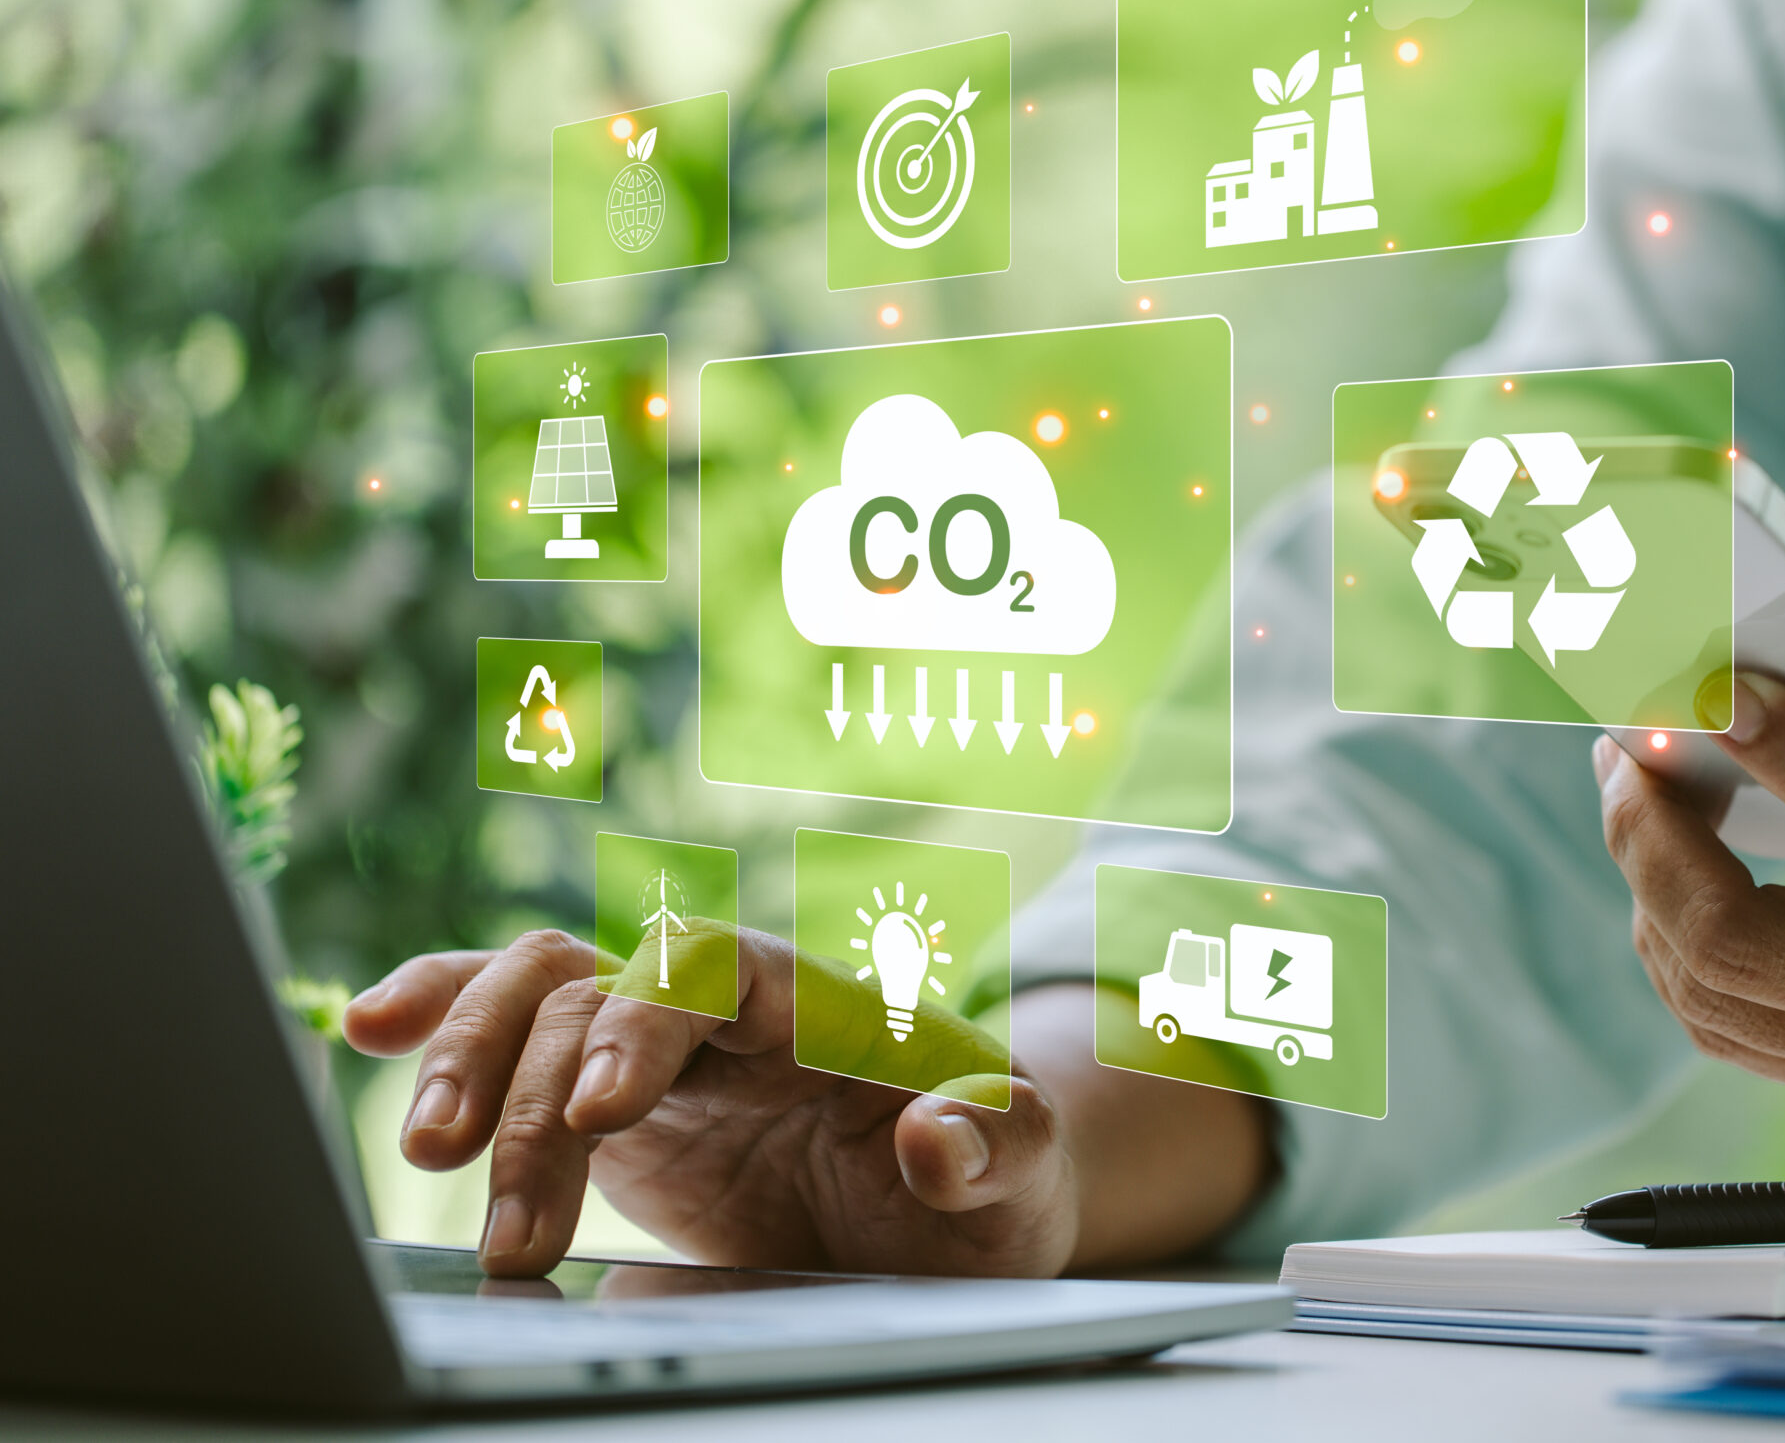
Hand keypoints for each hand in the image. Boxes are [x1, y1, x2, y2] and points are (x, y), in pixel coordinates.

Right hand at [344, 925, 1075, 1279]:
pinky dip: (445, 1019)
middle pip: (604, 982)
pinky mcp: (623, 1098)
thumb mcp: (1026, 1177)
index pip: (718, 972)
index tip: (601, 1111)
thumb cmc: (1002, 1179)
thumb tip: (939, 1138)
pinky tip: (366, 1027)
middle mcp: (735, 1009)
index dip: (646, 1021)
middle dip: (527, 1064)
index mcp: (826, 1008)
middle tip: (459, 1159)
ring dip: (473, 1061)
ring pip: (545, 999)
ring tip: (426, 1156)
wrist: (967, 1204)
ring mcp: (671, 1049)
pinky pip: (524, 1034)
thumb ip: (998, 1146)